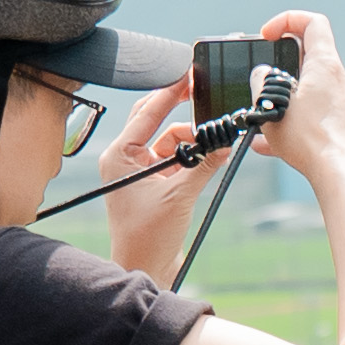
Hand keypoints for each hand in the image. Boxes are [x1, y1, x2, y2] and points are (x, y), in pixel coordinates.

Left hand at [97, 75, 198, 281]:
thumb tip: (224, 142)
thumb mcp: (179, 196)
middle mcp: (126, 159)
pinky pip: (177, 159)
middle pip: (155, 120)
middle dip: (180, 111)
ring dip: (193, 142)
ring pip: (171, 141)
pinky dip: (194, 157)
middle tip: (202, 92)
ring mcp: (140, 171)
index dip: (170, 93)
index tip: (188, 75)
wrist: (144, 269)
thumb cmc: (148, 237)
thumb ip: (203, 165)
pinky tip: (212, 157)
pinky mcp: (155, 184)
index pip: (147, 113)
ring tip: (215, 147)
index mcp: (120, 156)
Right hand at [245, 11, 344, 197]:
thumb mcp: (271, 107)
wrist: (341, 176)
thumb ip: (262, 83)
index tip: (268, 35)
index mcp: (327, 66)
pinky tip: (273, 144)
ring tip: (265, 120)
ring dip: (289, 100)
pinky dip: (298, 123)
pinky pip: (319, 117)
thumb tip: (262, 74)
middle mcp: (343, 80)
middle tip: (264, 84)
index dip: (288, 20)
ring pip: (313, 92)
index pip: (313, 23)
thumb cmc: (310, 143)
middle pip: (311, 59)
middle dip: (283, 69)